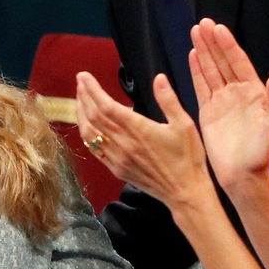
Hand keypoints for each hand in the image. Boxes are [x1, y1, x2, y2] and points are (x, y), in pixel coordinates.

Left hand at [75, 71, 213, 211]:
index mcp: (138, 129)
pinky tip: (88, 127)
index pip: (106, 105)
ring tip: (80, 101)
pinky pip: (95, 150)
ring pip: (90, 133)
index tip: (83, 76)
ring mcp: (117, 158)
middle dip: (83, 97)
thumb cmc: (188, 157)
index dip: (91, 90)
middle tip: (80, 82)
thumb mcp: (184, 124)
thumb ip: (168, 100)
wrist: (185, 192)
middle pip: (93, 117)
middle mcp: (123, 143)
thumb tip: (158, 78)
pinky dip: (87, 135)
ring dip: (81, 115)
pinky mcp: (117, 169)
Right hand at [188, 19, 268, 192]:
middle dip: (213, 42)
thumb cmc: (261, 153)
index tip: (219, 29)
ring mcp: (222, 100)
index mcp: (255, 93)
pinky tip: (192, 55)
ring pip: (211, 70)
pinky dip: (196, 70)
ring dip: (203, 51)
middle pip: (223, 61)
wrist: (243, 175)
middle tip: (203, 23)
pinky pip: (201, 86)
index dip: (229, 45)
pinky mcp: (208, 111)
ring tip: (195, 31)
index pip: (239, 63)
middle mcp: (238, 93)